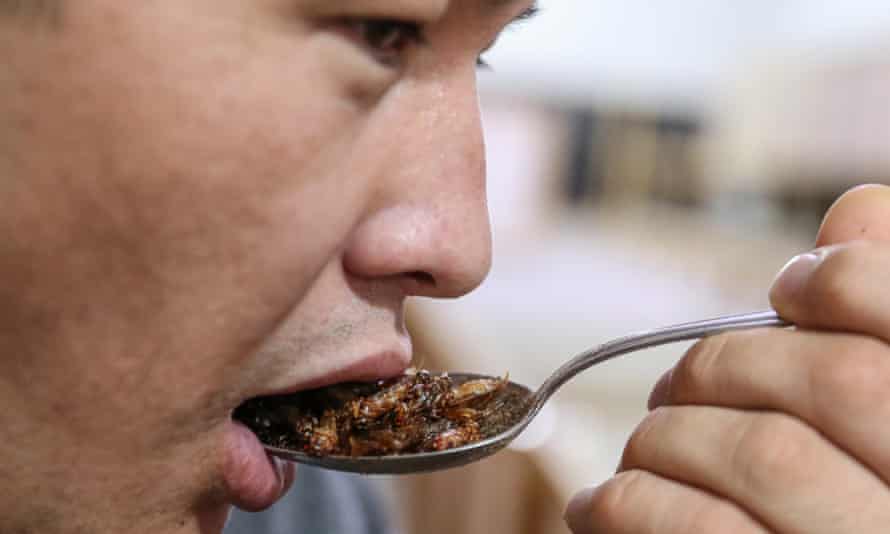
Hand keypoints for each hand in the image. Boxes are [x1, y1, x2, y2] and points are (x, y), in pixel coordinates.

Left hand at [565, 184, 889, 532]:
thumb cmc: (824, 510)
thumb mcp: (867, 418)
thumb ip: (872, 318)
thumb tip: (858, 209)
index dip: (850, 280)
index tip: (790, 286)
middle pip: (837, 383)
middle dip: (728, 365)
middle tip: (679, 386)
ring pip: (762, 451)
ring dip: (669, 436)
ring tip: (642, 453)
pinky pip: (696, 529)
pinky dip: (629, 503)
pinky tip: (603, 508)